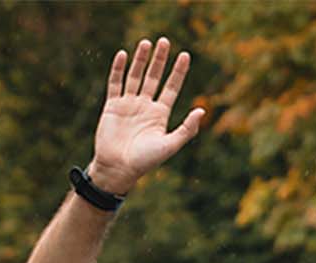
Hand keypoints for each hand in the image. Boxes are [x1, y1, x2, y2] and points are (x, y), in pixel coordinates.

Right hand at [89, 37, 205, 195]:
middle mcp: (145, 106)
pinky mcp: (112, 106)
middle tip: (164, 41)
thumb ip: (187, 129)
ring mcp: (128, 105)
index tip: (185, 55)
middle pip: (154, 77)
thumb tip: (202, 110)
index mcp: (160, 114)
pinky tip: (123, 55)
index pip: (171, 87)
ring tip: (146, 43)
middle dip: (159, 60)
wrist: (118, 169)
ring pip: (135, 76)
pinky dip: (118, 69)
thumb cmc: (145, 161)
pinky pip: (115, 84)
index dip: (178, 72)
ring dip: (140, 60)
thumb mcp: (170, 145)